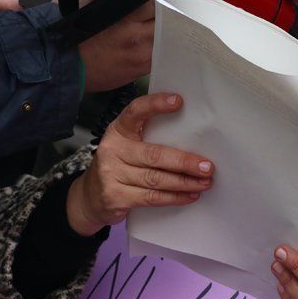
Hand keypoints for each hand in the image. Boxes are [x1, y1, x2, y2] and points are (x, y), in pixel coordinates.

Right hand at [66, 93, 214, 235]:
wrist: (90, 198)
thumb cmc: (118, 165)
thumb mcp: (127, 146)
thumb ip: (149, 139)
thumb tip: (192, 140)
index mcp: (118, 130)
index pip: (136, 111)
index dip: (156, 104)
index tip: (179, 101)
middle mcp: (112, 149)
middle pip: (154, 154)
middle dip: (184, 161)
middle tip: (207, 166)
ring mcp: (112, 174)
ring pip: (156, 179)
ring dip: (184, 182)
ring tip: (204, 182)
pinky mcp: (116, 197)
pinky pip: (151, 197)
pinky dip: (174, 197)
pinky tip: (189, 195)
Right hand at [79, 0, 233, 92]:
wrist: (66, 66)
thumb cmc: (77, 30)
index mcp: (122, 12)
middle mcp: (136, 33)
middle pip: (177, 13)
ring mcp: (142, 52)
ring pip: (180, 33)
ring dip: (203, 19)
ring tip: (222, 6)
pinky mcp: (144, 66)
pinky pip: (173, 52)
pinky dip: (190, 42)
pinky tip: (208, 35)